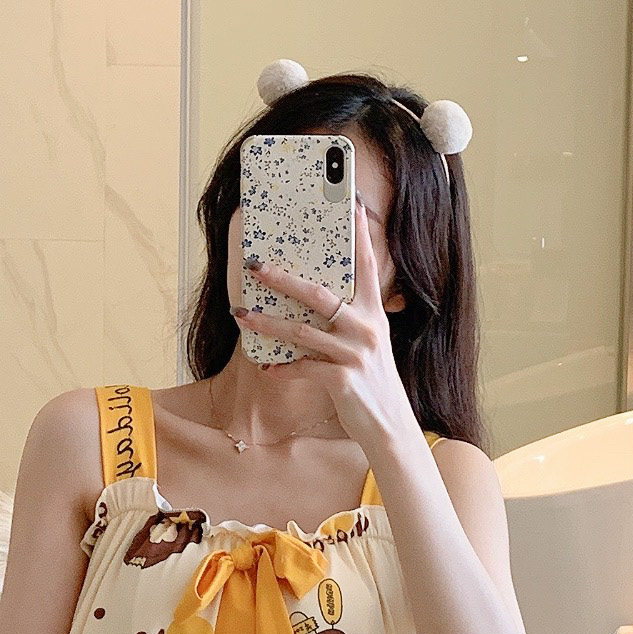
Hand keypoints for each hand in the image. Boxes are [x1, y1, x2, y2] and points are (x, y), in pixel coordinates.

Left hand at [246, 203, 412, 451]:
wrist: (390, 426)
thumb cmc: (372, 381)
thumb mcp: (369, 343)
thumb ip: (350, 320)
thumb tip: (316, 299)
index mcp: (374, 314)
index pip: (366, 267)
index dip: (359, 237)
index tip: (352, 207)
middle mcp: (367, 329)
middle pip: (320, 295)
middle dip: (283, 279)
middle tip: (256, 266)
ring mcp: (355, 355)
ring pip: (302, 332)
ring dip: (268, 324)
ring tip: (242, 315)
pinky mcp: (343, 381)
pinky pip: (303, 369)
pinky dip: (281, 368)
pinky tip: (266, 367)